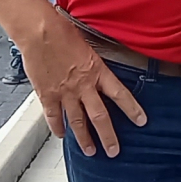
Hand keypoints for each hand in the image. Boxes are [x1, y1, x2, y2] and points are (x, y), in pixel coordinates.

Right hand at [20, 20, 147, 156]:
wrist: (39, 31)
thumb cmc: (61, 31)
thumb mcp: (86, 44)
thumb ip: (92, 62)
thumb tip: (95, 69)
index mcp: (97, 71)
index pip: (120, 94)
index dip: (132, 109)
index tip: (141, 121)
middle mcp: (83, 85)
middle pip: (100, 117)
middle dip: (108, 137)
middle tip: (113, 150)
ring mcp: (65, 92)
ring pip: (77, 122)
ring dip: (84, 138)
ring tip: (90, 151)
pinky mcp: (47, 95)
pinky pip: (53, 116)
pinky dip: (57, 127)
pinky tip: (61, 135)